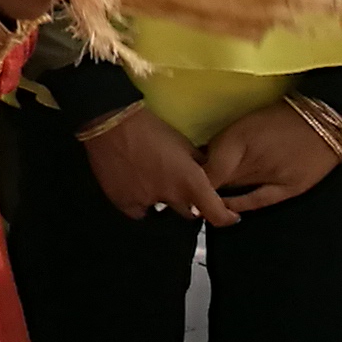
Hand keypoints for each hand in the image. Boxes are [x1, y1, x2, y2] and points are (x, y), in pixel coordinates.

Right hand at [79, 109, 239, 225]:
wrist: (112, 123)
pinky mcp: (124, 202)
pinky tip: (136, 189)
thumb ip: (198, 164)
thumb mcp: (184, 143)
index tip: (228, 216)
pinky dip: (141, 204)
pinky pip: (139, 211)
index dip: (225, 218)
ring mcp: (146, 203)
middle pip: (189, 213)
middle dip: (190, 204)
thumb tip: (207, 174)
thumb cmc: (152, 128)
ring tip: (154, 183)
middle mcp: (172, 198)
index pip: (217, 215)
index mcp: (191, 183)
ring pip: (162, 212)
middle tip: (180, 188)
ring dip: (164, 201)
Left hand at [202, 100, 341, 214]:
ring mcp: (271, 176)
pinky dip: (240, 205)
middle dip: (202, 185)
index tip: (180, 181)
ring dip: (219, 194)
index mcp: (236, 140)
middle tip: (188, 189)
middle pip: (218, 180)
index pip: (205, 168)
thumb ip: (221, 142)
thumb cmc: (281, 117)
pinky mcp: (291, 188)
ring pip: (235, 190)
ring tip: (204, 198)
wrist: (325, 122)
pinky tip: (228, 209)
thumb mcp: (244, 123)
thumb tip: (201, 157)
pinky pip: (259, 201)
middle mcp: (251, 160)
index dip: (190, 177)